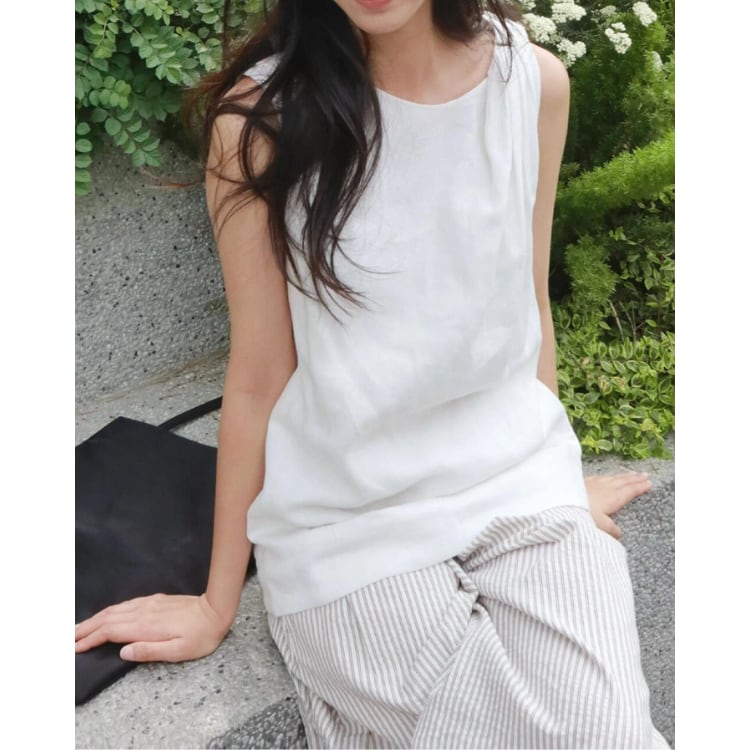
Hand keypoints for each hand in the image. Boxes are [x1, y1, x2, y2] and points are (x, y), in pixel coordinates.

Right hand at [74, 593, 231, 662]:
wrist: (216, 611)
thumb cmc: (200, 636)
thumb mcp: (178, 651)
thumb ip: (149, 651)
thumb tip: (123, 651)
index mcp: (146, 626)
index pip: (111, 631)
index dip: (92, 639)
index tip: (76, 646)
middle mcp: (144, 612)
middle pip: (108, 618)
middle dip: (87, 628)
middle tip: (68, 637)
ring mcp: (149, 604)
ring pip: (116, 609)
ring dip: (96, 618)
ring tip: (81, 627)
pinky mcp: (155, 600)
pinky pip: (126, 604)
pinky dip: (110, 611)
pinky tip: (107, 614)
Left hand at [584, 471, 652, 539]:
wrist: (557, 502)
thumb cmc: (580, 515)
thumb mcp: (599, 526)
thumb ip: (611, 530)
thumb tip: (619, 534)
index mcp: (612, 498)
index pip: (630, 491)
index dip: (640, 487)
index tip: (649, 483)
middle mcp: (604, 488)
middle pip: (623, 481)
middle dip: (634, 478)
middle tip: (644, 474)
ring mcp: (593, 483)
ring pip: (612, 478)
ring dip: (622, 476)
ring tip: (630, 473)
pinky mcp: (581, 481)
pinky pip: (600, 477)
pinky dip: (607, 476)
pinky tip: (605, 476)